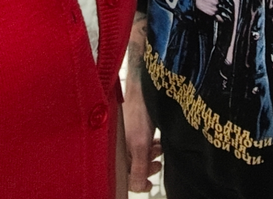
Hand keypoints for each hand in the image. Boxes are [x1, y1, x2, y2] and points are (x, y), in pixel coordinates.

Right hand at [124, 73, 161, 191]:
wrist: (143, 85)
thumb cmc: (139, 110)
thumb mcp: (140, 145)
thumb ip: (139, 169)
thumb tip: (139, 188)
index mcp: (114, 151)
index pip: (124, 177)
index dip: (138, 183)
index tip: (150, 184)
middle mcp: (117, 144)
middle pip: (132, 167)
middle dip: (146, 167)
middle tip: (157, 162)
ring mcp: (124, 135)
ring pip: (138, 155)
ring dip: (150, 155)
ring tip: (158, 147)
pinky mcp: (131, 127)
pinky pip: (140, 143)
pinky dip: (149, 145)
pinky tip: (156, 139)